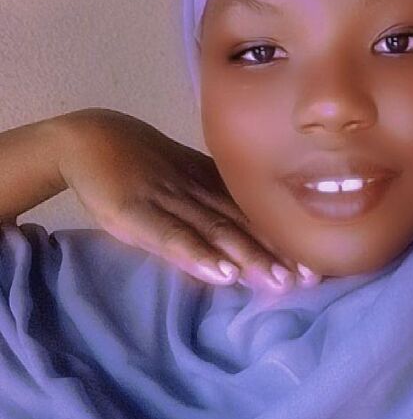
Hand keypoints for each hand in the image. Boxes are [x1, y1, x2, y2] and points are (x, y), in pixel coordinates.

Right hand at [56, 109, 321, 293]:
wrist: (87, 138)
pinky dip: (197, 255)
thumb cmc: (139, 163)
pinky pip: (169, 237)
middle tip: (310, 279)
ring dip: (249, 256)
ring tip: (279, 280)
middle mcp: (197, 192)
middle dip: (278, 252)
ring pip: (214, 231)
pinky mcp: (135, 214)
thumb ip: (213, 203)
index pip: (254, 213)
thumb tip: (248, 236)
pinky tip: (222, 274)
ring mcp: (167, 201)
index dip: (285, 238)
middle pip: (243, 224)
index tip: (319, 262)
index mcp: (210, 184)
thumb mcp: (181, 180)